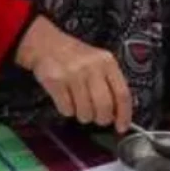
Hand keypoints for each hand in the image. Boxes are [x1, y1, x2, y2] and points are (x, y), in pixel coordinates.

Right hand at [15, 16, 132, 130]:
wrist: (45, 44)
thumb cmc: (73, 56)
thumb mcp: (98, 62)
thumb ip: (111, 83)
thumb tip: (121, 110)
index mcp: (106, 62)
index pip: (122, 94)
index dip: (124, 115)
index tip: (121, 126)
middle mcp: (91, 67)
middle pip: (105, 106)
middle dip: (102, 119)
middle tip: (98, 118)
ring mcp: (73, 74)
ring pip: (85, 112)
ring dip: (83, 115)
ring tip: (79, 105)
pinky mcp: (56, 81)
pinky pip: (67, 109)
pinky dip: (67, 110)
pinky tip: (66, 99)